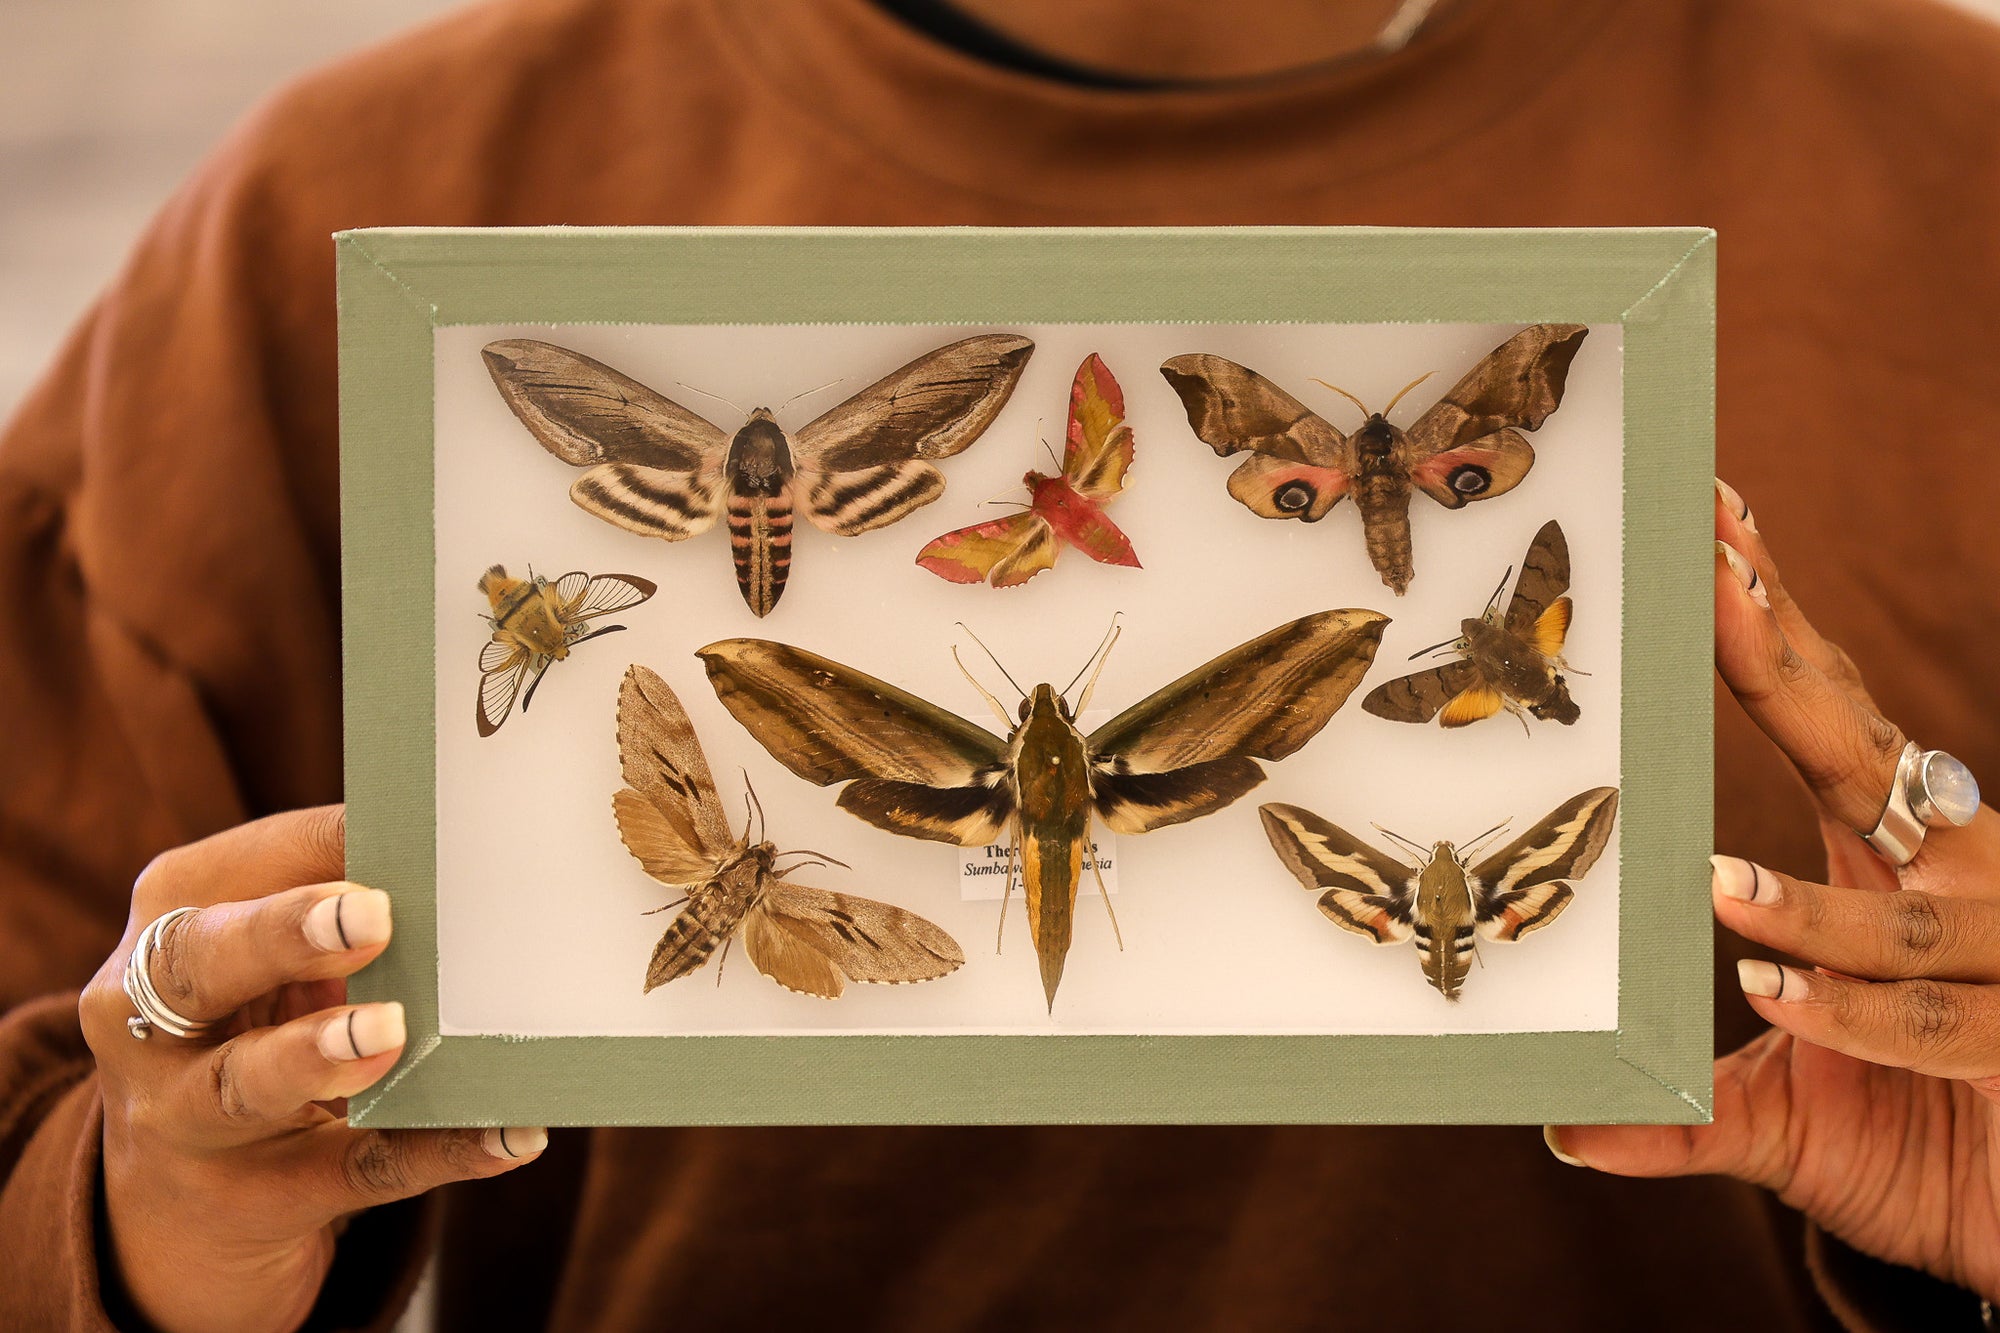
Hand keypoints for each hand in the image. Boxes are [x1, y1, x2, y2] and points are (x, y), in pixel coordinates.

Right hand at [78, 806, 545, 1332]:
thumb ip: (340, 904)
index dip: (316, 849)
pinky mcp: (249, 1199)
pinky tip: (507, 1134)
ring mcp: (185, 1119)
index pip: (238, 870)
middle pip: (199, 967)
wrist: (179, 1192)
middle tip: (373, 917)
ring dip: (320, 1056)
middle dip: (282, 936)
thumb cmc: (258, 1019)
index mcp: (169, 920)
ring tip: (393, 1032)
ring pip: (246, 1084)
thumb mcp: (268, 953)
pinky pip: (351, 1170)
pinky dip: (435, 1151)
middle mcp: (149, 1019)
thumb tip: (477, 855)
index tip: (397, 827)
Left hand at [1549, 481, 1999, 1300]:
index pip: (1824, 717)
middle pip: (1868, 749)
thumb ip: (1680, 1112)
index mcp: (1888, 853)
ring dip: (1813, 903)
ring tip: (1713, 888)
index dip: (1772, 624)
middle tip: (1713, 568)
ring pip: (1909, 915)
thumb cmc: (1923, 1146)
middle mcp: (1956, 876)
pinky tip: (1777, 993)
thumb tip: (1561, 1127)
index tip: (1712, 527)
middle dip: (1789, 658)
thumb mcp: (1782, 1121)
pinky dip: (1856, 1011)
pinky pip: (1939, 1019)